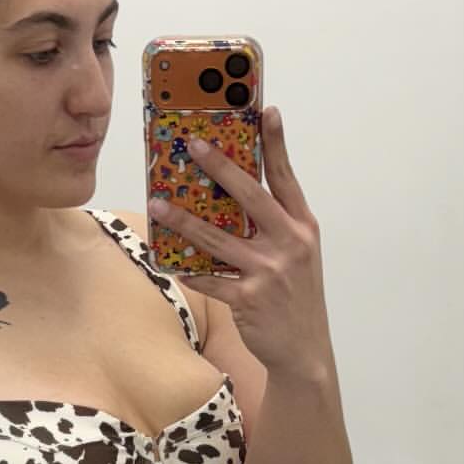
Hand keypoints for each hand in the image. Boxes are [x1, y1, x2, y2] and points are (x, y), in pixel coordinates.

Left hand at [148, 104, 332, 383]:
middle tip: (194, 145)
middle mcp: (290, 244)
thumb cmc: (295, 298)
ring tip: (159, 204)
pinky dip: (187, 271)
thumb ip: (274, 226)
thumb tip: (231, 197)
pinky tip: (167, 262)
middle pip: (251, 196)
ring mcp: (270, 272)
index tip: (267, 111)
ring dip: (184, 220)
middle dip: (220, 167)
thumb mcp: (297, 256)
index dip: (277, 144)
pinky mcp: (249, 298)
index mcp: (303, 227)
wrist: (305, 351)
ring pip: (219, 238)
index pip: (287, 177)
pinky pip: (209, 279)